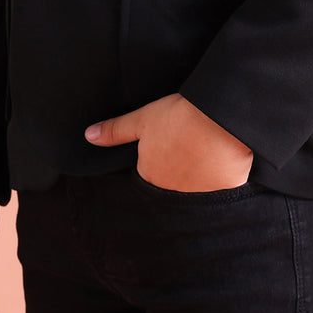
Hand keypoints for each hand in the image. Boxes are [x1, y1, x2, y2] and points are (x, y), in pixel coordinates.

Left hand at [85, 93, 252, 191]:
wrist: (219, 119)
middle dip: (178, 168)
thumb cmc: (179, 116)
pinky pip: (219, 189)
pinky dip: (221, 177)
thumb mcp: (142, 119)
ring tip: (206, 149)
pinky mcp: (223, 193)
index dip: (160, 155)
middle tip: (189, 144)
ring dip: (199, 174)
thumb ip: (115, 131)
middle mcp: (171, 192)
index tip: (170, 141)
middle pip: (172, 182)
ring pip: (196, 187)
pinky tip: (224, 159)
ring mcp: (199, 195)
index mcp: (150, 175)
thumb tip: (88, 136)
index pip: (150, 172)